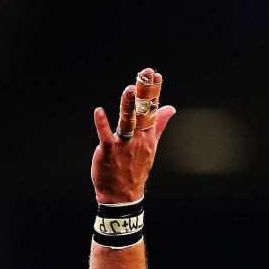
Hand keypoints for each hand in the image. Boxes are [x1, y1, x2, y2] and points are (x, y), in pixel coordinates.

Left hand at [91, 67, 175, 203]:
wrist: (123, 195)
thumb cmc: (135, 169)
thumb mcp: (151, 146)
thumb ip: (159, 124)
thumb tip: (170, 108)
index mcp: (147, 136)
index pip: (152, 109)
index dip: (153, 92)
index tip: (156, 75)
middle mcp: (137, 139)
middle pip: (142, 112)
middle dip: (144, 92)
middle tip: (146, 73)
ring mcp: (123, 145)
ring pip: (127, 122)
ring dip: (129, 106)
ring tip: (129, 90)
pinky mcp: (108, 152)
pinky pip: (106, 136)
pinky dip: (102, 124)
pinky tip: (99, 111)